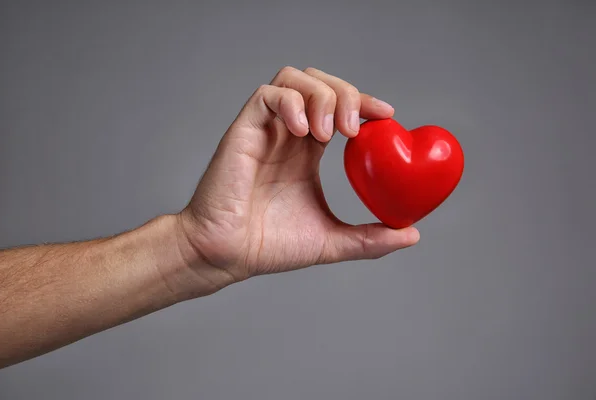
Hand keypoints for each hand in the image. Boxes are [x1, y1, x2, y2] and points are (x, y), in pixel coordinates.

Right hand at [175, 67, 419, 293]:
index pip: (339, 108)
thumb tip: (411, 234)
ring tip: (328, 133)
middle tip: (355, 129)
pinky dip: (291, 103)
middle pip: (320, 83)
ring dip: (320, 95)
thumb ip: (370, 238)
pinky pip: (266, 95)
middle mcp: (288, 134)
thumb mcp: (332, 241)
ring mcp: (265, 130)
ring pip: (293, 78)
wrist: (227, 255)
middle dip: (346, 93)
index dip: (364, 102)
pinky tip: (304, 132)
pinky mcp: (243, 130)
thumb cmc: (270, 246)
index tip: (388, 116)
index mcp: (307, 151)